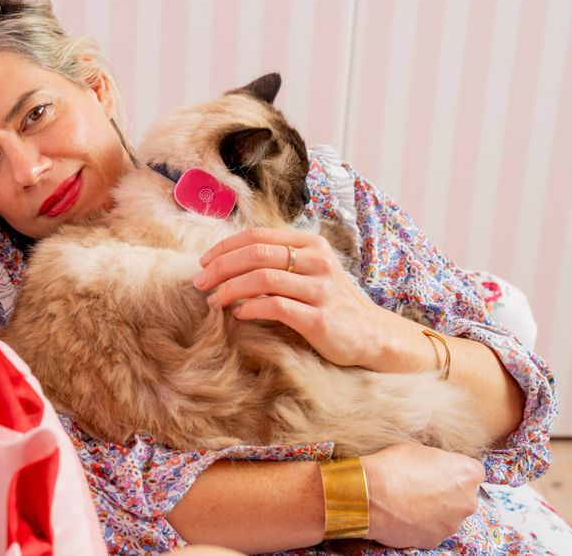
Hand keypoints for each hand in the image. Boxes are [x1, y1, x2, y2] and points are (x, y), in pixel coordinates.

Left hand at [195, 227, 388, 367]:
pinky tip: (238, 314)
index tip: (203, 262)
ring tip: (213, 301)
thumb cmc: (331, 302)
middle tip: (200, 283)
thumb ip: (279, 261)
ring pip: (263, 278)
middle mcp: (317, 261)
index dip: (225, 247)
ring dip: (230, 288)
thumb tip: (229, 261)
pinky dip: (251, 308)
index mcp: (310, 244)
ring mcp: (320, 289)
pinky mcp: (320, 318)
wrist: (371, 335)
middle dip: (220, 267)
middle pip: (256, 253)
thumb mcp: (309, 272)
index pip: (257, 235)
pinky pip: (276, 306)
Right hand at [361, 442, 484, 548]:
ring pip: (449, 515)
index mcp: (467, 473)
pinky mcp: (435, 540)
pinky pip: (432, 530)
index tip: (440, 470)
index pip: (473, 472)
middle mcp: (467, 501)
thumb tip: (433, 464)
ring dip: (436, 510)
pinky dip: (422, 524)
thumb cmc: (394, 465)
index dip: (455, 471)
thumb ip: (435, 459)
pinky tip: (405, 514)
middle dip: (448, 492)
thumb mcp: (417, 448)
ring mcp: (452, 524)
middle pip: (464, 496)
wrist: (370, 494)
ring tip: (411, 501)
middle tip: (424, 486)